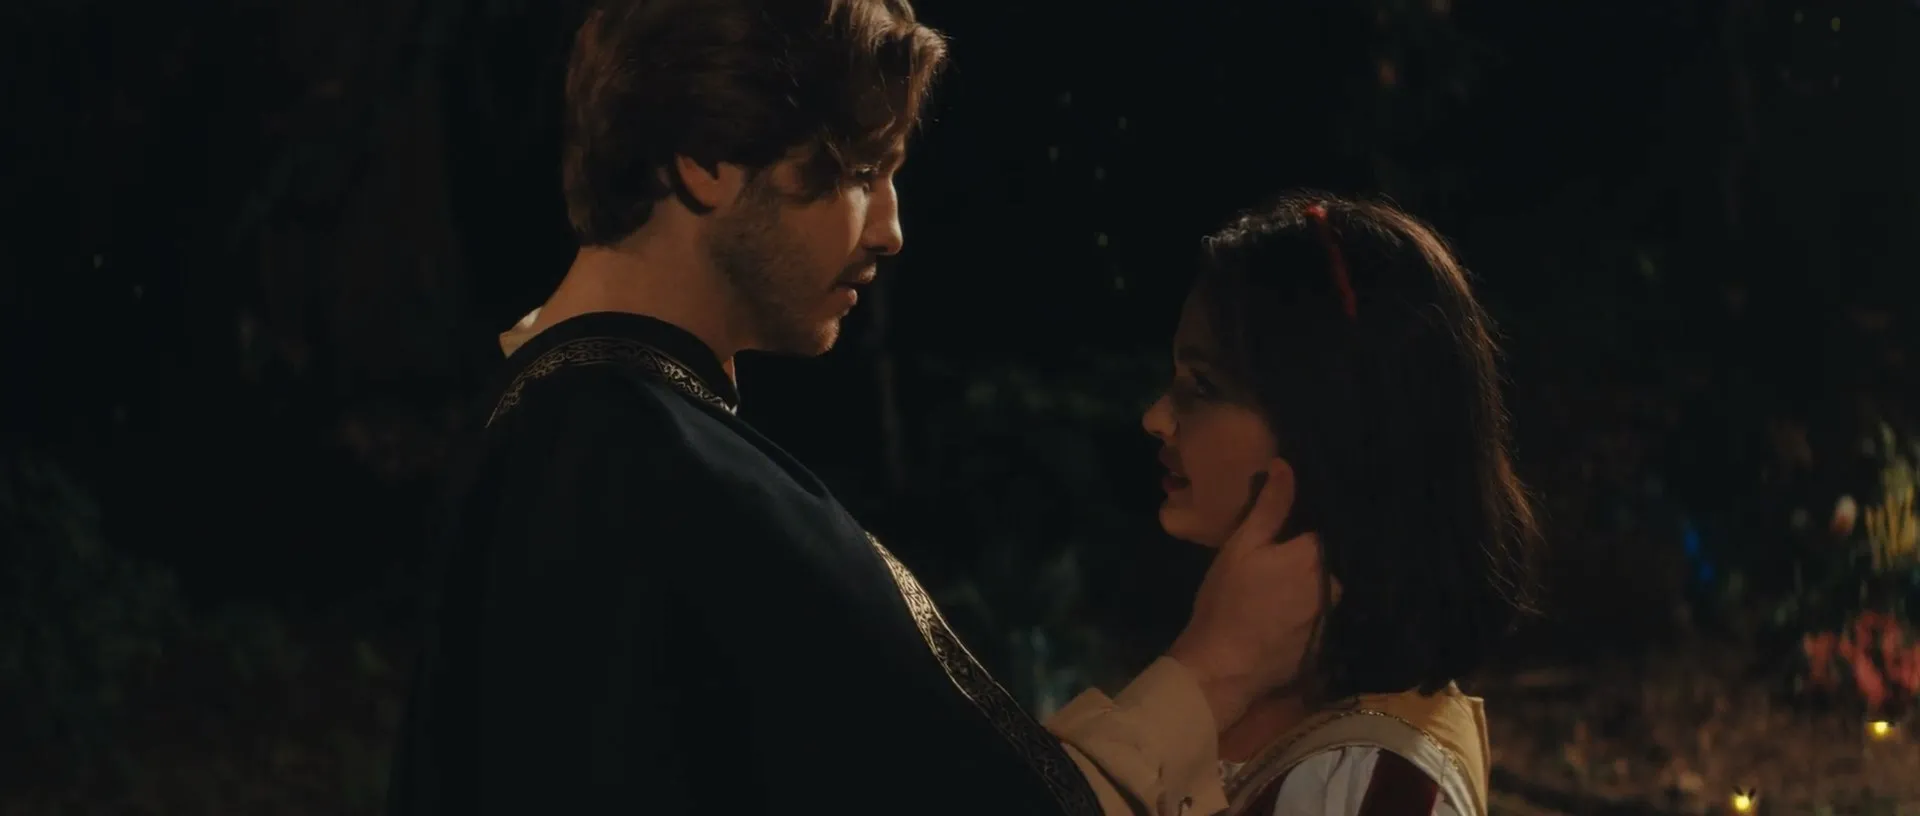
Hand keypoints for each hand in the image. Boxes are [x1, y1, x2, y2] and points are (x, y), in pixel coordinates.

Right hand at [1165, 458, 1330, 731]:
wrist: (1223, 667)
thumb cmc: (1226, 601)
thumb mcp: (1241, 547)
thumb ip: (1269, 506)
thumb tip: (1286, 465)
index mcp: (1314, 555)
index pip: (1318, 531)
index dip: (1297, 532)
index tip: (1279, 537)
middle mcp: (1333, 585)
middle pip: (1322, 561)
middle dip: (1303, 560)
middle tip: (1272, 566)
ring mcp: (1331, 617)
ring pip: (1321, 589)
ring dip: (1306, 587)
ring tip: (1276, 593)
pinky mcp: (1324, 643)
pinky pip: (1318, 617)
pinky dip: (1304, 615)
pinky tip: (1280, 620)